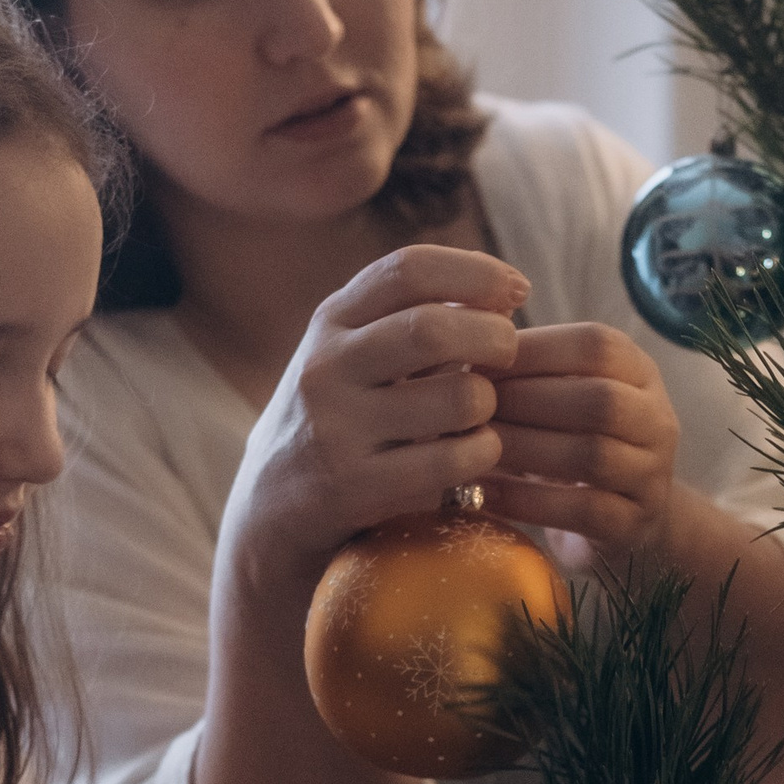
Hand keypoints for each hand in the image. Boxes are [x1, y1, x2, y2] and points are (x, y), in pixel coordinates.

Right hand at [221, 245, 530, 589]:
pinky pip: (451, 460)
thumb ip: (408, 321)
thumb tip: (503, 292)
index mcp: (330, 323)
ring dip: (488, 403)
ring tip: (482, 413)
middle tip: (509, 353)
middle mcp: (325, 368)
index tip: (516, 289)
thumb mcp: (351, 359)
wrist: (267, 514)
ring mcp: (335, 429)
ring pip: (456, 397)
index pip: (408, 270)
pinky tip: (475, 454)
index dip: (475, 272)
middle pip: (432, 327)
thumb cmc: (336, 425)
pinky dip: (481, 453)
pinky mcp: (353, 488)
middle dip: (494, 337)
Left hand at [483, 323, 679, 565]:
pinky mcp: (633, 526)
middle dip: (527, 402)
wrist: (626, 522)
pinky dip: (527, 502)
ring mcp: (651, 475)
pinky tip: (483, 494)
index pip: (596, 345)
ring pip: (593, 456)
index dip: (535, 351)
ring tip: (473, 448)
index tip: (479, 364)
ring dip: (525, 450)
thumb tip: (462, 326)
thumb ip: (528, 366)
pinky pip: (583, 511)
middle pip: (599, 400)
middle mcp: (656, 420)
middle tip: (470, 410)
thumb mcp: (564, 395)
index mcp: (639, 372)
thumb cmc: (575, 444)